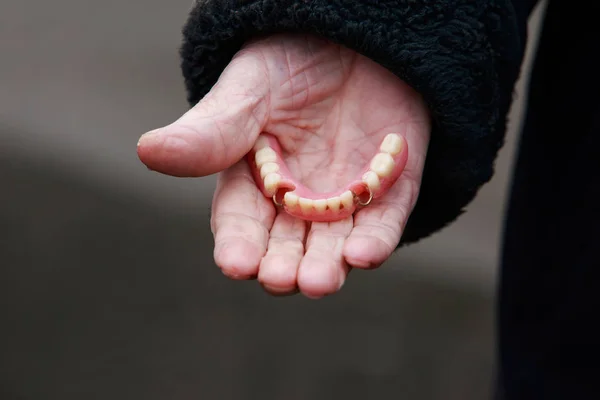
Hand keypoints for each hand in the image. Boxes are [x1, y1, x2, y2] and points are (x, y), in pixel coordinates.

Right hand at [137, 34, 430, 297]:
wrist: (357, 35)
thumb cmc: (291, 60)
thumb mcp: (249, 89)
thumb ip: (211, 129)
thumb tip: (148, 150)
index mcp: (255, 180)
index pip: (241, 222)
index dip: (238, 245)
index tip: (235, 264)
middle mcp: (299, 198)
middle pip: (287, 244)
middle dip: (283, 266)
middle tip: (279, 279)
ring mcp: (345, 195)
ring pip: (334, 244)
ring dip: (327, 266)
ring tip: (319, 283)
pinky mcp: (391, 186)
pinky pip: (384, 220)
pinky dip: (376, 240)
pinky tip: (364, 255)